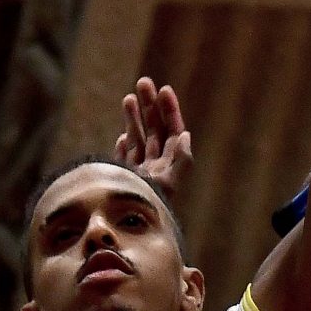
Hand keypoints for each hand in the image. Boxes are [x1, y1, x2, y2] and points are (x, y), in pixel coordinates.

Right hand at [114, 77, 191, 201]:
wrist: (124, 227)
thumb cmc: (145, 205)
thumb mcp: (168, 183)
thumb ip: (180, 160)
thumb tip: (186, 136)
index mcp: (168, 166)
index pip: (172, 132)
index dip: (169, 111)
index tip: (164, 90)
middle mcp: (155, 167)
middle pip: (155, 131)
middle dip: (150, 107)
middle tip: (144, 82)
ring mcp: (139, 173)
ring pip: (138, 141)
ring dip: (135, 119)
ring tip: (129, 98)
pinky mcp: (124, 180)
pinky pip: (126, 160)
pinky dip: (125, 147)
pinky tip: (123, 138)